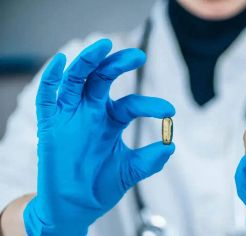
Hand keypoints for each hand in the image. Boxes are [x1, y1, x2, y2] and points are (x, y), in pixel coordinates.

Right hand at [24, 39, 175, 234]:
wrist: (74, 207)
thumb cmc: (100, 185)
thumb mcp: (130, 170)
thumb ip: (150, 159)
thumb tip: (170, 145)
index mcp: (110, 120)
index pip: (131, 103)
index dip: (151, 105)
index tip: (170, 111)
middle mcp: (91, 112)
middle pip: (102, 78)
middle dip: (118, 63)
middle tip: (139, 56)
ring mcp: (70, 116)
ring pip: (77, 80)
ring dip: (88, 61)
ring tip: (104, 46)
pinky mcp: (50, 124)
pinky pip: (47, 97)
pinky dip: (51, 79)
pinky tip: (61, 61)